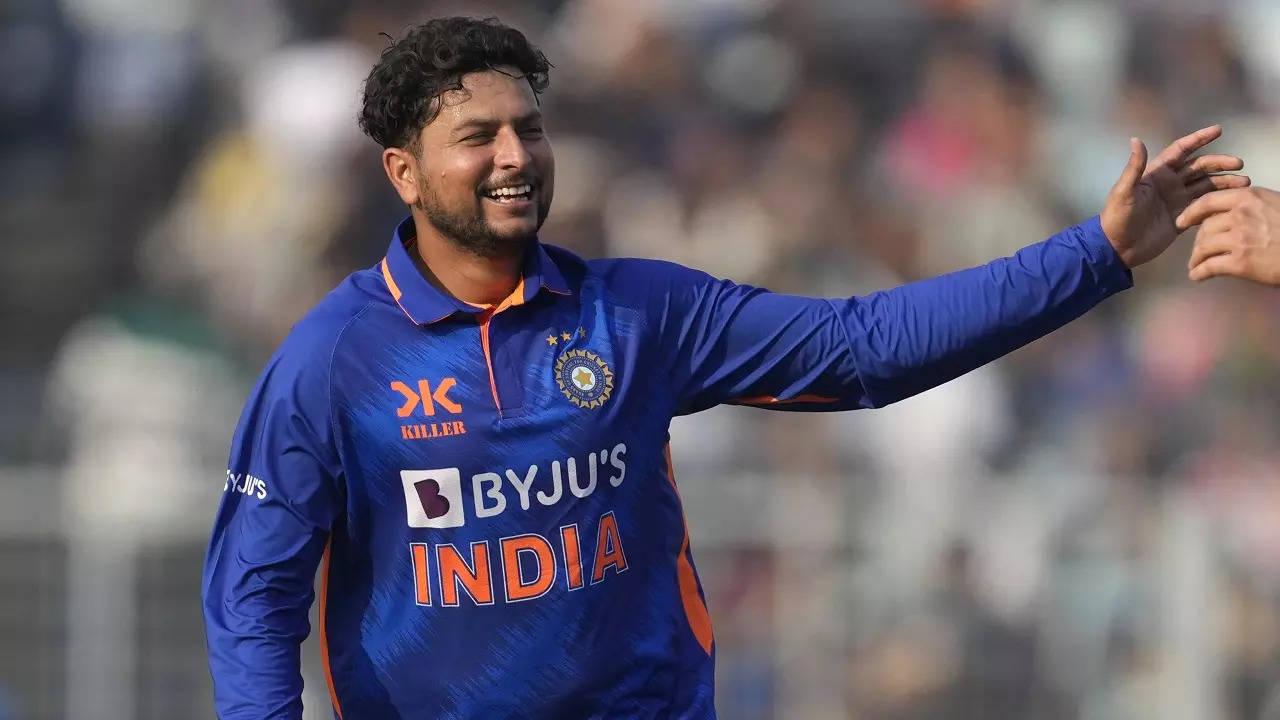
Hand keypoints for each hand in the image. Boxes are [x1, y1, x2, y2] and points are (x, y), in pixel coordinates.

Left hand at [1100, 125, 1248, 268]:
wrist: (1118, 248)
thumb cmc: (1117, 218)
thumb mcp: (1124, 191)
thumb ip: (1134, 167)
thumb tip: (1135, 139)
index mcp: (1157, 174)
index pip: (1181, 150)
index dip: (1198, 139)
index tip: (1218, 130)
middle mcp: (1169, 184)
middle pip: (1199, 167)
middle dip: (1219, 163)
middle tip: (1239, 163)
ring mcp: (1177, 201)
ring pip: (1206, 186)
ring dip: (1224, 182)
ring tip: (1245, 182)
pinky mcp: (1182, 219)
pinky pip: (1204, 207)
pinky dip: (1219, 202)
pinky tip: (1234, 201)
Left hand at [1177, 187, 1279, 285]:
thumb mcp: (1274, 204)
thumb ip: (1251, 205)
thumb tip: (1230, 211)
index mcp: (1248, 197)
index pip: (1207, 202)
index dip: (1190, 213)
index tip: (1182, 221)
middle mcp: (1240, 215)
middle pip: (1204, 228)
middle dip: (1197, 241)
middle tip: (1198, 251)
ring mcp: (1239, 239)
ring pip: (1203, 248)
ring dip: (1196, 258)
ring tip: (1195, 265)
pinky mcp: (1240, 263)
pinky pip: (1209, 267)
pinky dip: (1199, 273)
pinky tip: (1197, 276)